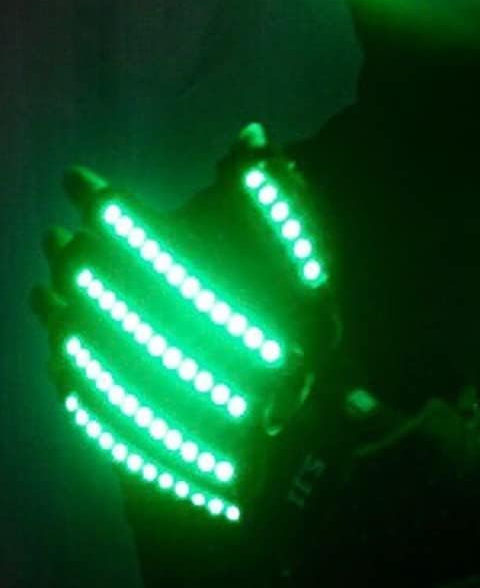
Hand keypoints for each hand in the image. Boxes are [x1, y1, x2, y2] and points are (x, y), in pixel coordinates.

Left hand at [28, 123, 339, 523]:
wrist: (329, 452)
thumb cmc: (324, 350)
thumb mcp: (318, 271)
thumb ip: (285, 201)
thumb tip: (248, 132)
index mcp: (242, 306)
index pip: (160, 247)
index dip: (111, 209)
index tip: (77, 181)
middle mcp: (203, 358)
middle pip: (120, 302)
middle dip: (80, 264)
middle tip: (52, 239)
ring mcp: (177, 413)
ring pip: (103, 359)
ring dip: (65, 322)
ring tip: (42, 293)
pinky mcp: (165, 454)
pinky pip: (107, 419)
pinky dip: (79, 386)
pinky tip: (59, 364)